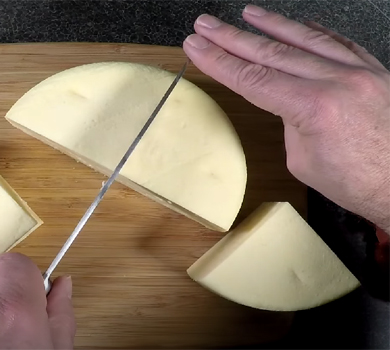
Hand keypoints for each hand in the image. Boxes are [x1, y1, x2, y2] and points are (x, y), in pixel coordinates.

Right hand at [182, 4, 389, 232]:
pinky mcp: (377, 73)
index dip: (219, 61)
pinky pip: (340, 43)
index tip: (197, 46)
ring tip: (247, 13)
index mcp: (315, 107)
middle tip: (206, 25)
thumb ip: (290, 121)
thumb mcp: (304, 160)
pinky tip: (300, 23)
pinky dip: (315, 31)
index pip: (252, 77)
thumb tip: (285, 102)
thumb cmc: (361, 183)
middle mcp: (339, 81)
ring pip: (307, 38)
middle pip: (272, 52)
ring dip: (272, 25)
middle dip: (233, 37)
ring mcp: (361, 73)